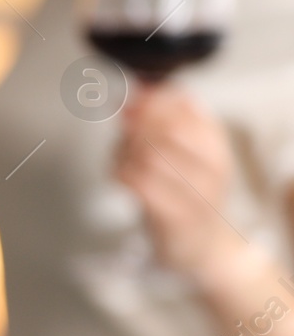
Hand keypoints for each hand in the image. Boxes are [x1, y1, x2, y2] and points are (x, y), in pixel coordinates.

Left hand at [113, 83, 243, 277]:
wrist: (201, 246)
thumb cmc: (185, 193)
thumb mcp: (184, 151)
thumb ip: (162, 120)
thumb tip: (136, 89)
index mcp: (217, 143)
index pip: (186, 105)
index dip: (151, 98)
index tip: (131, 102)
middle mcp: (213, 166)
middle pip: (165, 128)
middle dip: (134, 125)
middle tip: (123, 132)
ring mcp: (196, 193)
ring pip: (147, 154)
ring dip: (122, 151)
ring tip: (120, 157)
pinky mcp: (174, 217)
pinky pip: (138, 184)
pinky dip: (119, 173)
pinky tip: (118, 175)